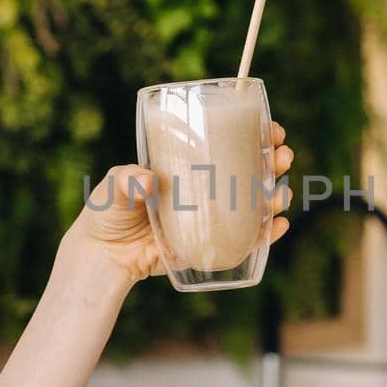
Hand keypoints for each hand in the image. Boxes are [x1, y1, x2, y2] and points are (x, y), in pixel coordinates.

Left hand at [70, 121, 294, 287]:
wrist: (103, 256)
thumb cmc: (107, 212)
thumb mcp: (114, 187)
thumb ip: (127, 180)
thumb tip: (148, 181)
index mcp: (189, 166)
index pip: (229, 144)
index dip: (257, 136)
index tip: (273, 131)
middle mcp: (206, 189)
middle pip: (252, 171)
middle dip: (275, 162)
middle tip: (282, 157)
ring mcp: (212, 218)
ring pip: (255, 205)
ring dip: (276, 197)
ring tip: (280, 195)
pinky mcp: (211, 246)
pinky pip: (246, 241)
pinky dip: (267, 235)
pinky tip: (278, 227)